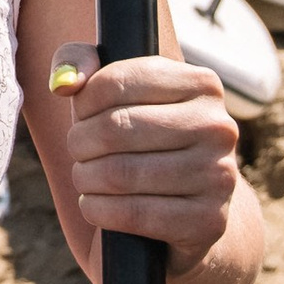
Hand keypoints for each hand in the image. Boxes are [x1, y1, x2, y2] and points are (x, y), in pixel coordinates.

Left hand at [62, 55, 241, 273]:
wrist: (183, 210)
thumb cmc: (140, 140)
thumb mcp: (113, 92)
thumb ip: (79, 62)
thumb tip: (64, 84)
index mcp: (202, 84)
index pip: (118, 81)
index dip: (84, 101)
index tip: (83, 115)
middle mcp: (218, 127)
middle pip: (116, 128)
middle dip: (80, 142)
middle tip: (77, 151)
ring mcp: (218, 176)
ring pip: (120, 173)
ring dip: (86, 178)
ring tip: (85, 177)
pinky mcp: (208, 221)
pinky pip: (133, 213)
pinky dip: (99, 210)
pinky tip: (95, 205)